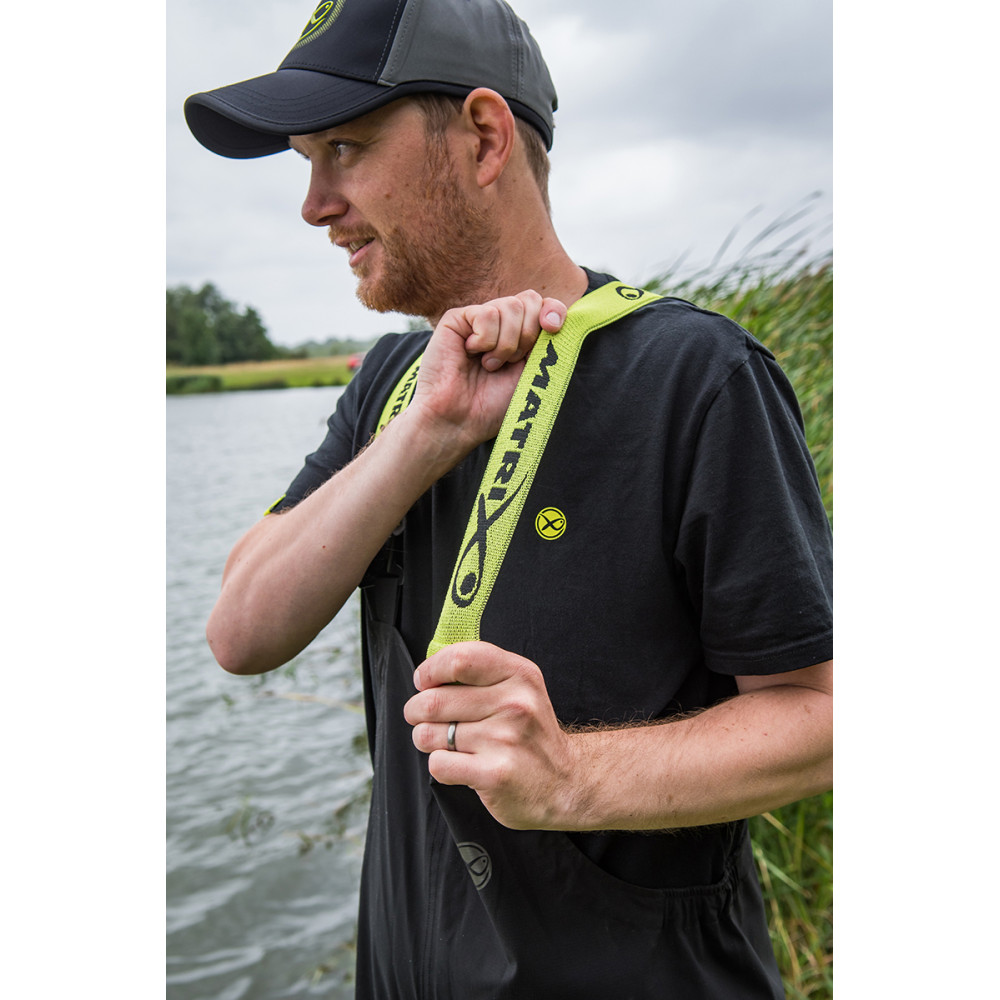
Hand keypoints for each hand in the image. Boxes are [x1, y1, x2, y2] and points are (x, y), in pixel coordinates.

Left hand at [404, 641, 580, 829]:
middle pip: (434, 699)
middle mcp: (515, 704)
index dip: (430, 670)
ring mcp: (506, 740)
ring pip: (430, 734)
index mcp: (520, 674)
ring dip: (426, 739)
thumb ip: (481, 672)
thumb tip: (428, 672)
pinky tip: (460, 764)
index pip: (459, 659)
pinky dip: (440, 765)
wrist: (565, 783)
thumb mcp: (520, 688)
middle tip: (421, 717)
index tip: (424, 682)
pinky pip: (438, 764)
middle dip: (416, 710)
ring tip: (444, 741)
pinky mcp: (495, 775)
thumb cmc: (529, 733)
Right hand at [409, 291, 566, 457]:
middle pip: (529, 300)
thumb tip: (555, 316)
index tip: (552, 328)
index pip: (545, 304)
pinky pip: (487, 313)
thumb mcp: (532, 373)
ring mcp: (478, 320)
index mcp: (521, 336)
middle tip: (510, 362)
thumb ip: (547, 343)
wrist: (460, 420)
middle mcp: (500, 324)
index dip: (554, 311)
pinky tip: (470, 354)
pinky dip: (485, 340)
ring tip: (489, 365)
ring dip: (505, 344)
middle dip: (528, 335)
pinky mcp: (457, 319)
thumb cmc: (494, 405)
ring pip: (510, 306)